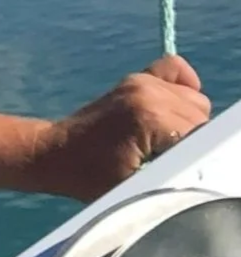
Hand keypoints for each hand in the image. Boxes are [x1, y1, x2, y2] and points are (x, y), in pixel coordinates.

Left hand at [31, 55, 210, 201]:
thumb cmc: (89, 177)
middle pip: (201, 116)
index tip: (170, 167)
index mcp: (150, 117)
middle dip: (190, 140)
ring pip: (194, 100)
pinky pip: (175, 69)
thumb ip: (171, 173)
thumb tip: (197, 164)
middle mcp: (148, 93)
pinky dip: (183, 86)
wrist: (54, 153)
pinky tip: (172, 108)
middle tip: (163, 158)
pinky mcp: (136, 79)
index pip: (202, 134)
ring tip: (161, 142)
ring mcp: (142, 82)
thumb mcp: (133, 186)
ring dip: (185, 121)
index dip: (192, 156)